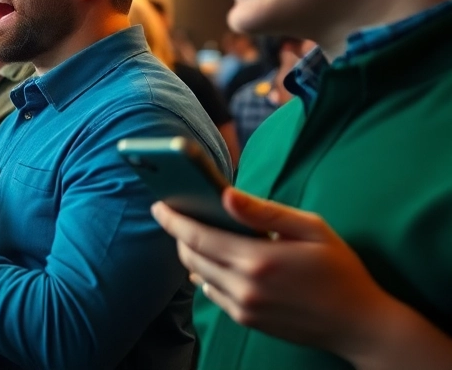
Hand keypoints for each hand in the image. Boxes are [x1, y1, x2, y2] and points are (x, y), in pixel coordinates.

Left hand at [151, 187, 400, 360]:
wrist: (360, 324)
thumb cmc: (340, 270)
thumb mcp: (310, 229)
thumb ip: (264, 211)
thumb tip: (225, 194)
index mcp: (258, 259)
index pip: (197, 236)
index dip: (173, 219)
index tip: (158, 204)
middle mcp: (244, 286)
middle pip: (191, 257)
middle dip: (178, 234)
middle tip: (175, 214)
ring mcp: (244, 308)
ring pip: (199, 276)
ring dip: (191, 255)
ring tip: (194, 235)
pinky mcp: (248, 321)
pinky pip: (213, 294)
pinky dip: (206, 276)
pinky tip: (213, 262)